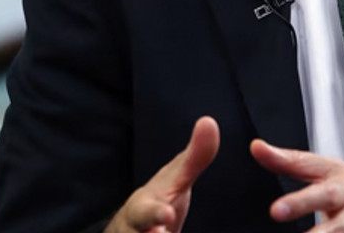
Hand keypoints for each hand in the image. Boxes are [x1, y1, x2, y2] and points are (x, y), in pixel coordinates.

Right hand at [104, 116, 219, 232]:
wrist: (134, 230)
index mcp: (142, 209)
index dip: (155, 213)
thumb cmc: (158, 199)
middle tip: (162, 230)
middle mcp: (136, 231)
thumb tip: (210, 121)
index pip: (144, 211)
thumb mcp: (176, 179)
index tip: (166, 214)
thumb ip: (195, 157)